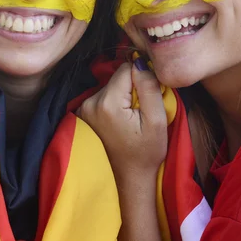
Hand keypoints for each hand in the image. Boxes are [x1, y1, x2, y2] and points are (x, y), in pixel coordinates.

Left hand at [78, 61, 167, 181]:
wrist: (129, 178)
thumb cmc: (146, 152)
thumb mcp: (156, 121)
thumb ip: (149, 88)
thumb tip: (141, 62)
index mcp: (108, 103)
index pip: (125, 69)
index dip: (141, 76)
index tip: (150, 93)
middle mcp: (90, 102)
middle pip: (116, 78)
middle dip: (132, 87)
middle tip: (142, 110)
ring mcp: (84, 109)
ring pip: (110, 87)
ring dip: (123, 96)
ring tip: (132, 117)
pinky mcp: (83, 114)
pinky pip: (103, 97)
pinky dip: (114, 103)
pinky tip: (121, 121)